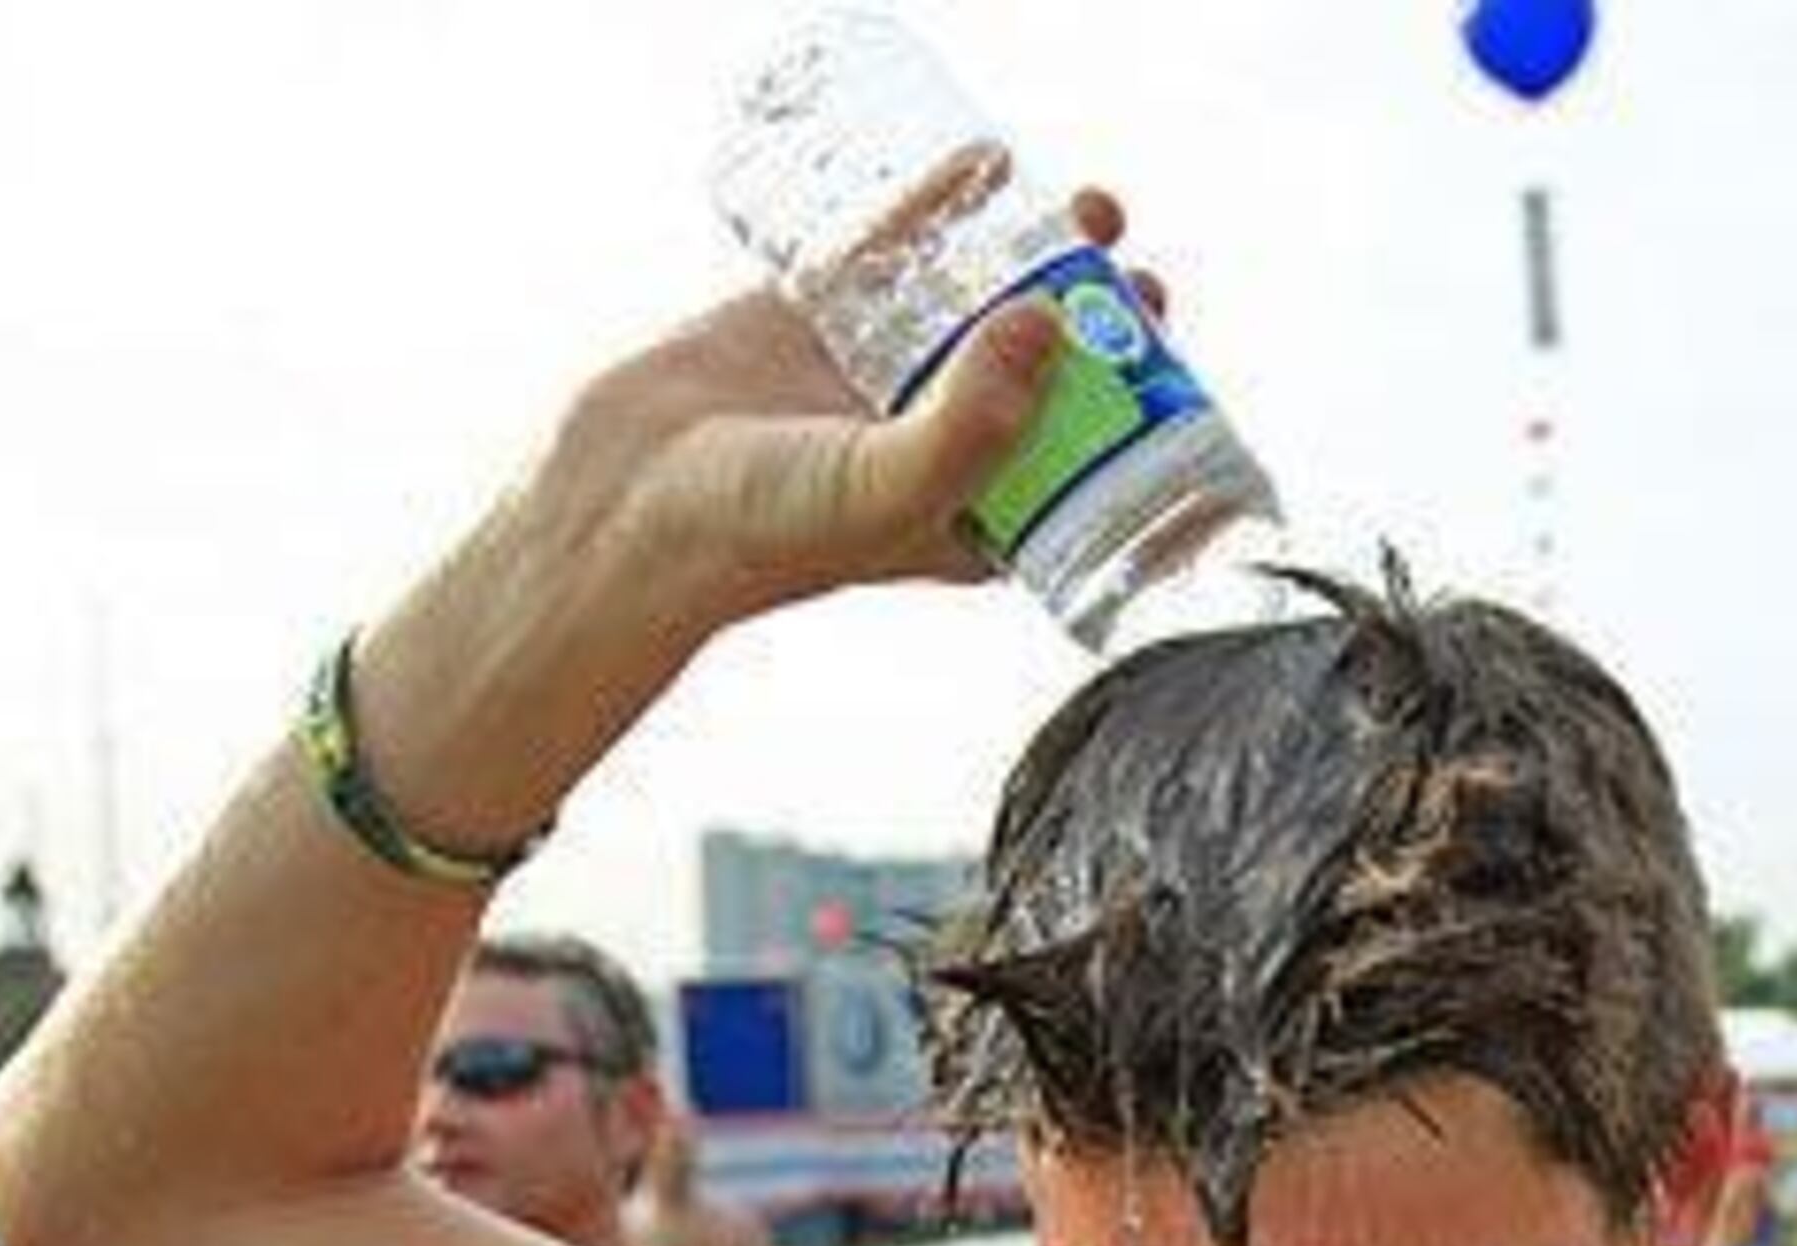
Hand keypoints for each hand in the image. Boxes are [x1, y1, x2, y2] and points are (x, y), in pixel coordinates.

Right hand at [547, 188, 1136, 624]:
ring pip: (980, 304)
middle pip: (1045, 369)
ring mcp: (883, 379)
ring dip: (1036, 257)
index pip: (1082, 452)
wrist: (633, 498)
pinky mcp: (823, 322)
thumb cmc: (768, 527)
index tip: (1163, 346)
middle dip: (1097, 320)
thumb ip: (975, 421)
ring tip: (1091, 209)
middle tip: (1133, 273)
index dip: (1133, 402)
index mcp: (978, 509)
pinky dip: (940, 209)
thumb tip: (1049, 324)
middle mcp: (940, 443)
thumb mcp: (893, 489)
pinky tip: (984, 167)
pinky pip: (896, 255)